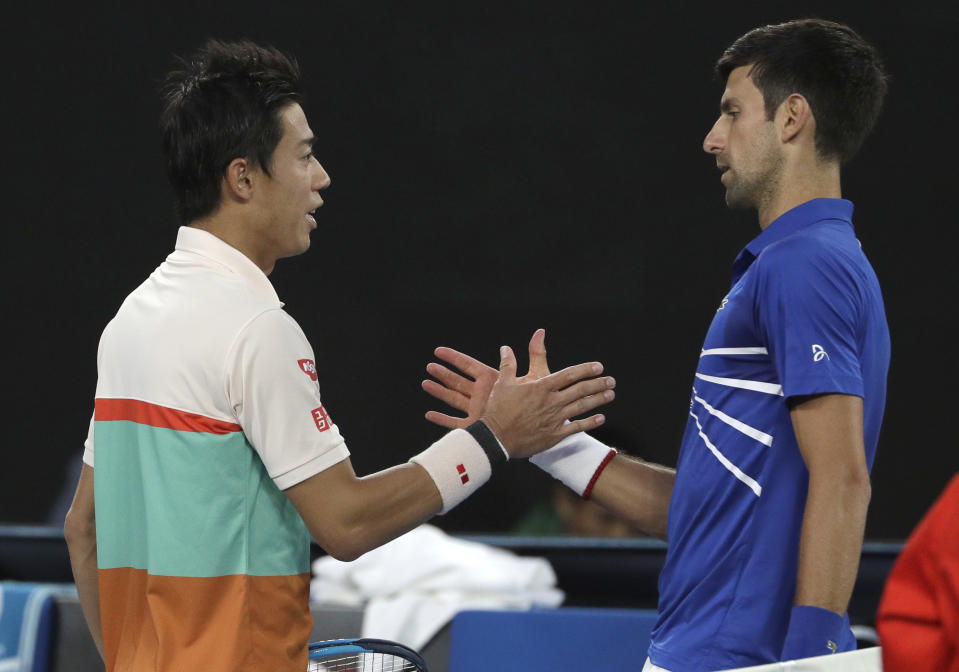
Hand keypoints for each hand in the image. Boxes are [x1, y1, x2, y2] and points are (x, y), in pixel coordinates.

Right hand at [423, 329, 551, 428]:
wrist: (539, 427)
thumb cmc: (539, 402)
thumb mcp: (536, 375)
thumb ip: (535, 354)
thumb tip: (540, 332)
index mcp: (492, 380)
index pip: (468, 365)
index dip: (453, 357)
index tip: (439, 350)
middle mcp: (482, 394)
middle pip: (457, 381)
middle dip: (443, 374)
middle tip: (429, 366)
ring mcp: (478, 410)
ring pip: (453, 398)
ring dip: (440, 391)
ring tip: (426, 384)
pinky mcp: (477, 425)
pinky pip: (455, 422)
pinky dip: (442, 419)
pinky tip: (430, 414)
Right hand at [481, 344, 614, 458]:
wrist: (496, 439)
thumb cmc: (498, 411)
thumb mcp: (502, 384)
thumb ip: (508, 365)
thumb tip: (506, 348)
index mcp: (541, 387)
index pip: (569, 375)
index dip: (585, 370)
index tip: (598, 367)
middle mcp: (551, 402)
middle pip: (580, 390)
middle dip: (598, 383)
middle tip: (611, 380)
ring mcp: (554, 419)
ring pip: (582, 407)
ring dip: (598, 400)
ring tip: (610, 394)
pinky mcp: (554, 435)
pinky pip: (576, 428)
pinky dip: (590, 422)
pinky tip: (601, 418)